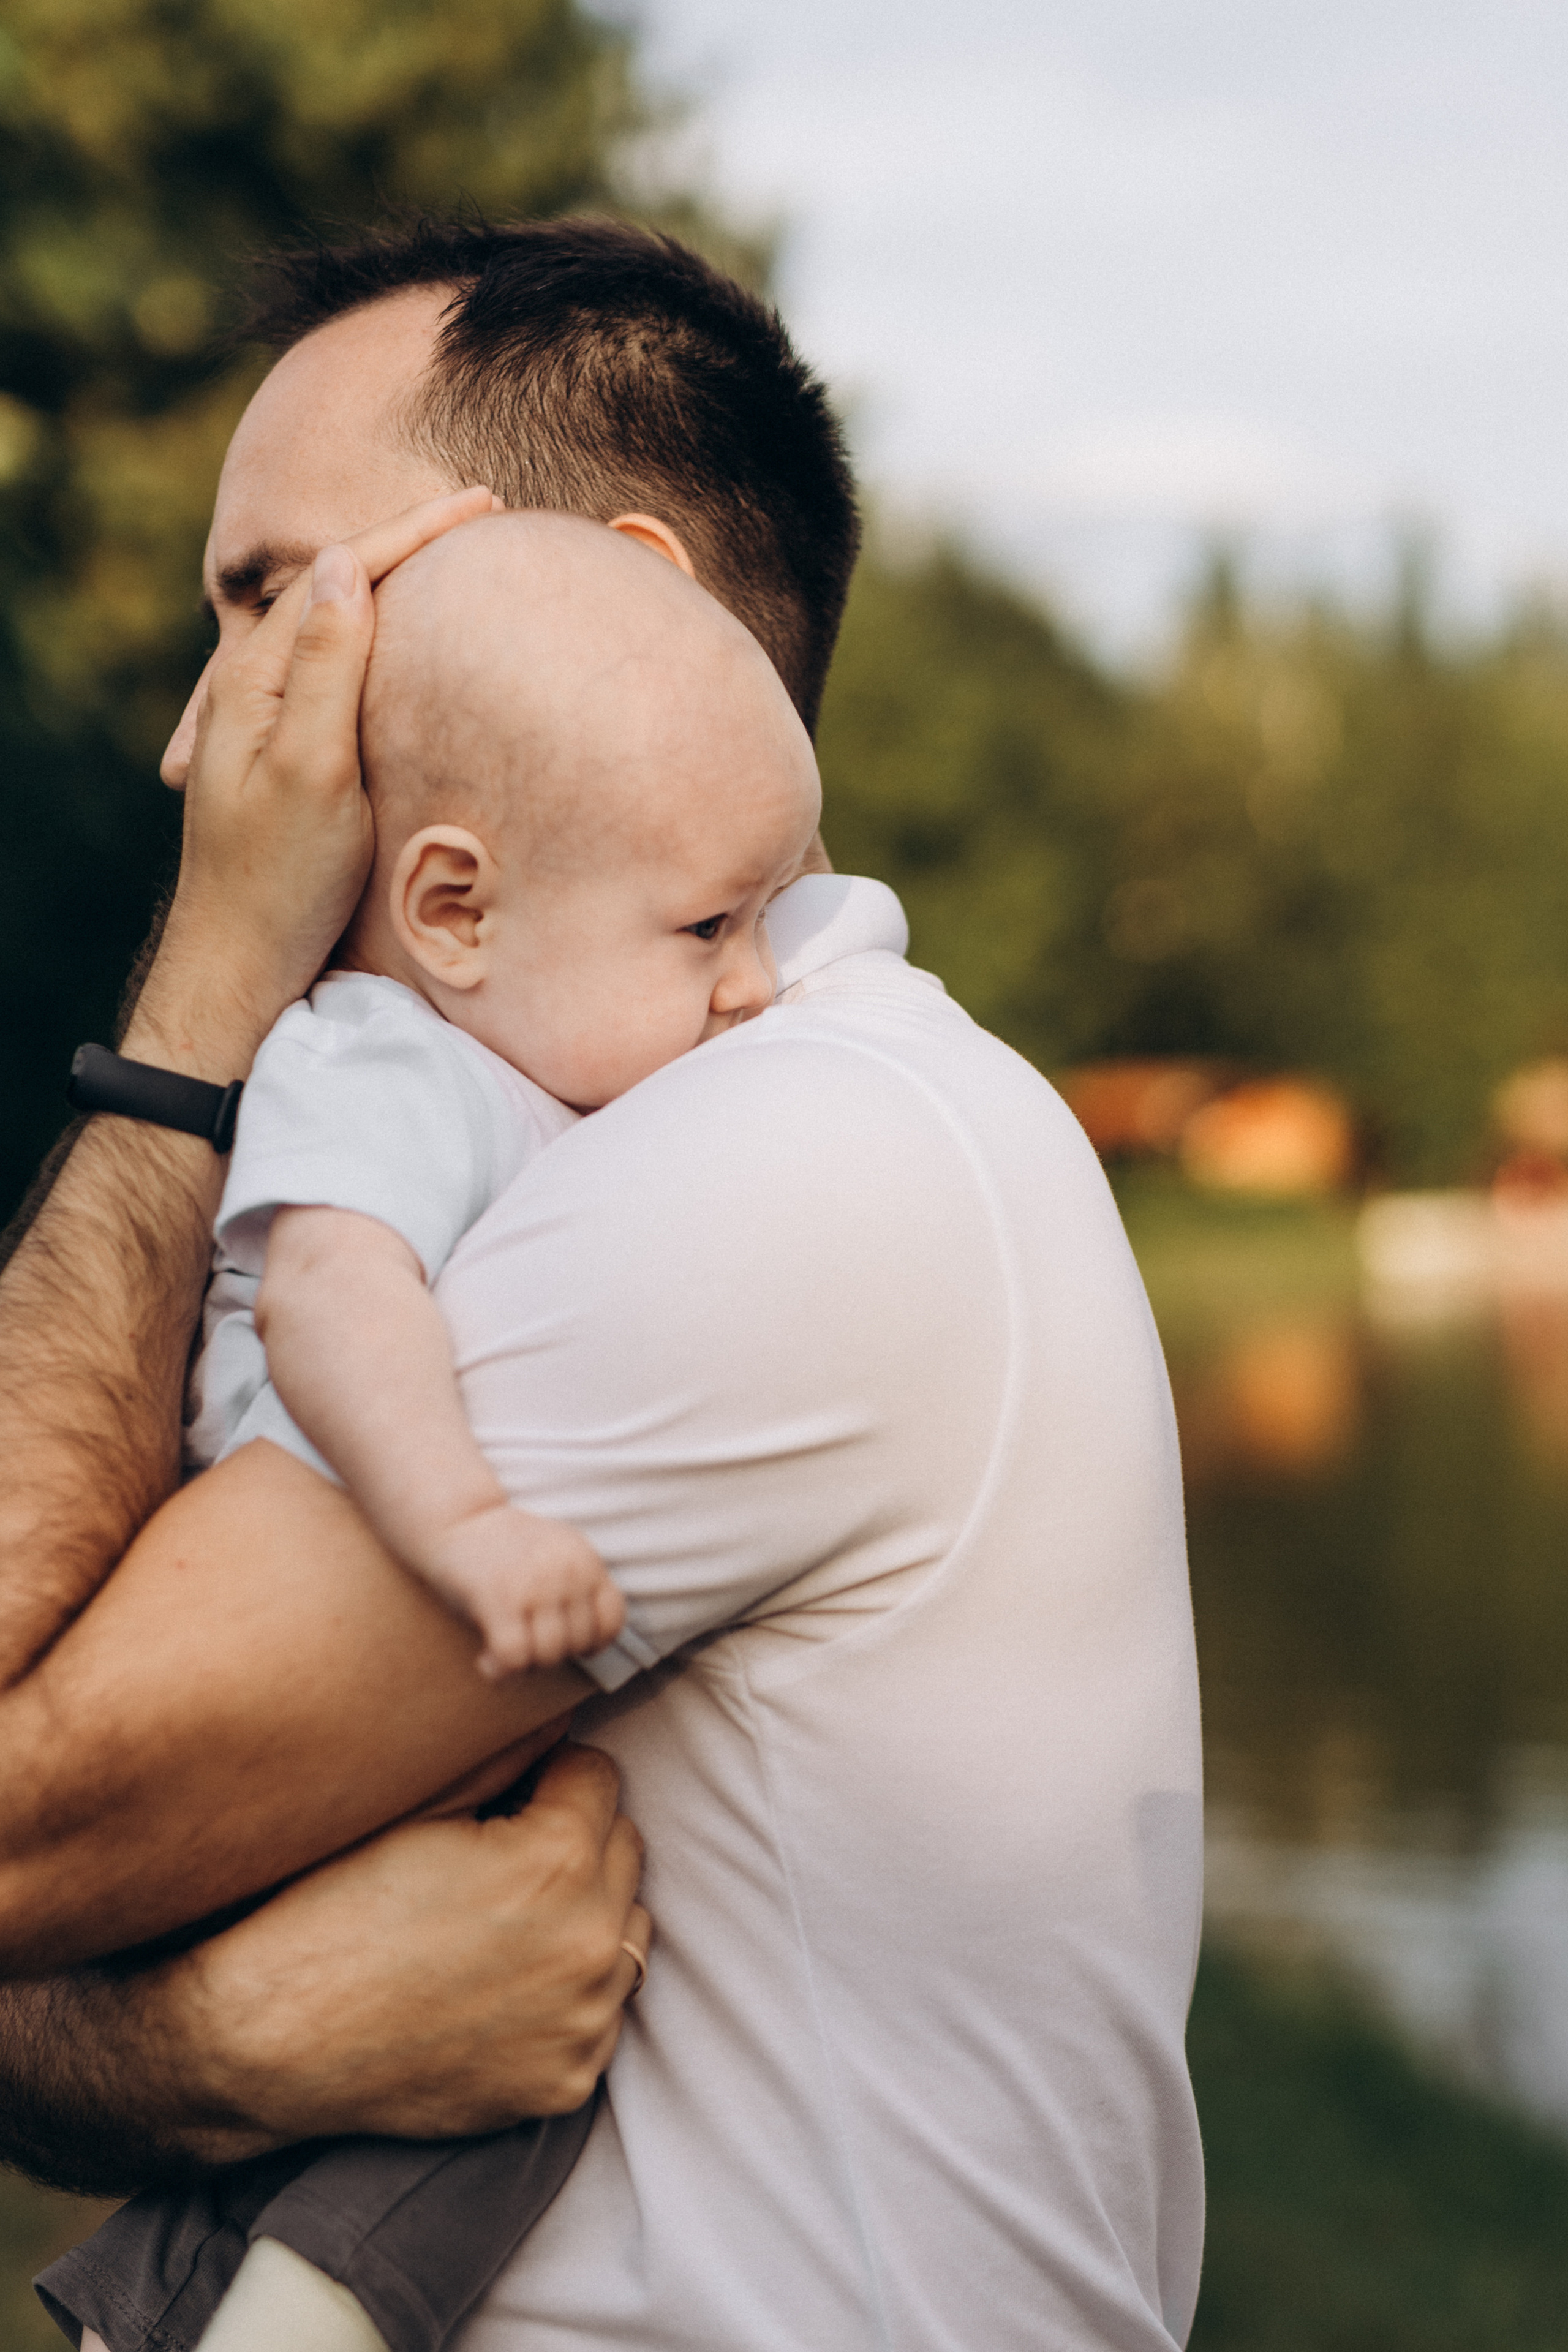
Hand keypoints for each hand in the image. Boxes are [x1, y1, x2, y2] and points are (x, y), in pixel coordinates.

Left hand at [130, 486, 498, 1077]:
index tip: (479, 506)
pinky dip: (389, 645)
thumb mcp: (308, 767)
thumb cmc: (277, 879)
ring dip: (400, 591)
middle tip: (478, 515)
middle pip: (338, 591)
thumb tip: (341, 564)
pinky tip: (415, 654)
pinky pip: (344, 675)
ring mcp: (275, 727)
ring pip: (341, 630)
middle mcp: (259, 692)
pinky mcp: (296, 761)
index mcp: (257, 682)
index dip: (410, 535)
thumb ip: (325, 665)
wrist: (242, 964)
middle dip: (409, 547)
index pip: (341, 577)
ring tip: (456, 565)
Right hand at [171, 1745, 648, 2152]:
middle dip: (574, 1838)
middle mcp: (590, 1945)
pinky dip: (565, 1992)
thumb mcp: (415, 1811)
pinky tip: (498, 1985)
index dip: (548, 1775)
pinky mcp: (565, 2081)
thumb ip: (504, 1757)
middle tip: (501, 1854)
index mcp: (557, 1861)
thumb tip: (563, 1712)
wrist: (266, 2041)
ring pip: (622, 1929)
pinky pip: (598, 2010)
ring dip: (582, 1913)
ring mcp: (583, 2022)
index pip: (598, 1775)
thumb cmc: (328, 1912)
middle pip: (622, 1848)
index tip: (508, 1795)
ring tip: (503, 1921)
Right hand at [420, 1505, 626, 1678]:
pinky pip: (514, 1658)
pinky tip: (486, 1660)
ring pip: (548, 1656)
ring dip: (525, 1665)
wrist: (456, 1516)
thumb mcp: (557, 1555)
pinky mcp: (499, 1598)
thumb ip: (577, 1590)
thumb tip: (588, 1649)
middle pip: (577, 1644)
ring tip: (505, 1647)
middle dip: (551, 1653)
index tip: (565, 1639)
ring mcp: (535, 1584)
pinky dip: (500, 1671)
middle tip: (523, 1640)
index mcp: (586, 1560)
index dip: (592, 1642)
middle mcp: (567, 1571)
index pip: (612, 1621)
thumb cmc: (507, 1547)